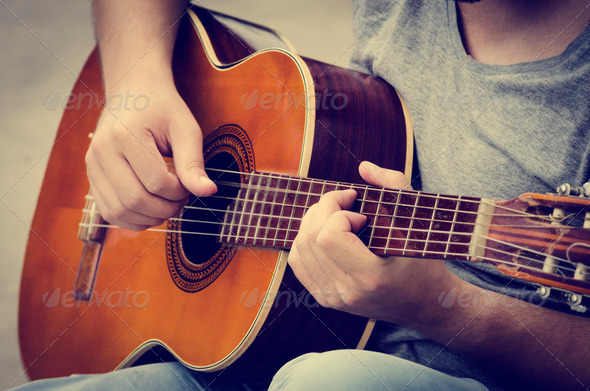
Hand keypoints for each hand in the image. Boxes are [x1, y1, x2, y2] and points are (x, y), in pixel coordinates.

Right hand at [85, 80, 216, 230]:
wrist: (134, 93)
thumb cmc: (162, 109)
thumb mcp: (185, 129)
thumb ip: (194, 163)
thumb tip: (208, 192)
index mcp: (125, 135)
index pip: (156, 183)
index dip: (179, 193)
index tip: (189, 185)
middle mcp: (102, 151)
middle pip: (135, 200)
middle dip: (166, 208)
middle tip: (181, 197)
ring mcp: (92, 165)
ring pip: (119, 212)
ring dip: (149, 218)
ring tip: (167, 203)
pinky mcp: (91, 176)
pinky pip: (109, 212)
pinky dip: (132, 219)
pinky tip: (151, 209)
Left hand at [289, 161, 460, 326]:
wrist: (424, 305)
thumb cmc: (423, 262)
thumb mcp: (418, 221)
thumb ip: (396, 186)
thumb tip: (363, 167)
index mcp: (371, 277)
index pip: (329, 236)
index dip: (340, 213)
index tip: (361, 213)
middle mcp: (346, 292)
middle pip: (310, 238)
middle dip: (324, 209)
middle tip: (346, 201)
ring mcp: (332, 298)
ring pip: (299, 247)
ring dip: (314, 221)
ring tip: (338, 215)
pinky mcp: (325, 298)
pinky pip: (298, 261)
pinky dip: (307, 239)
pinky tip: (328, 232)